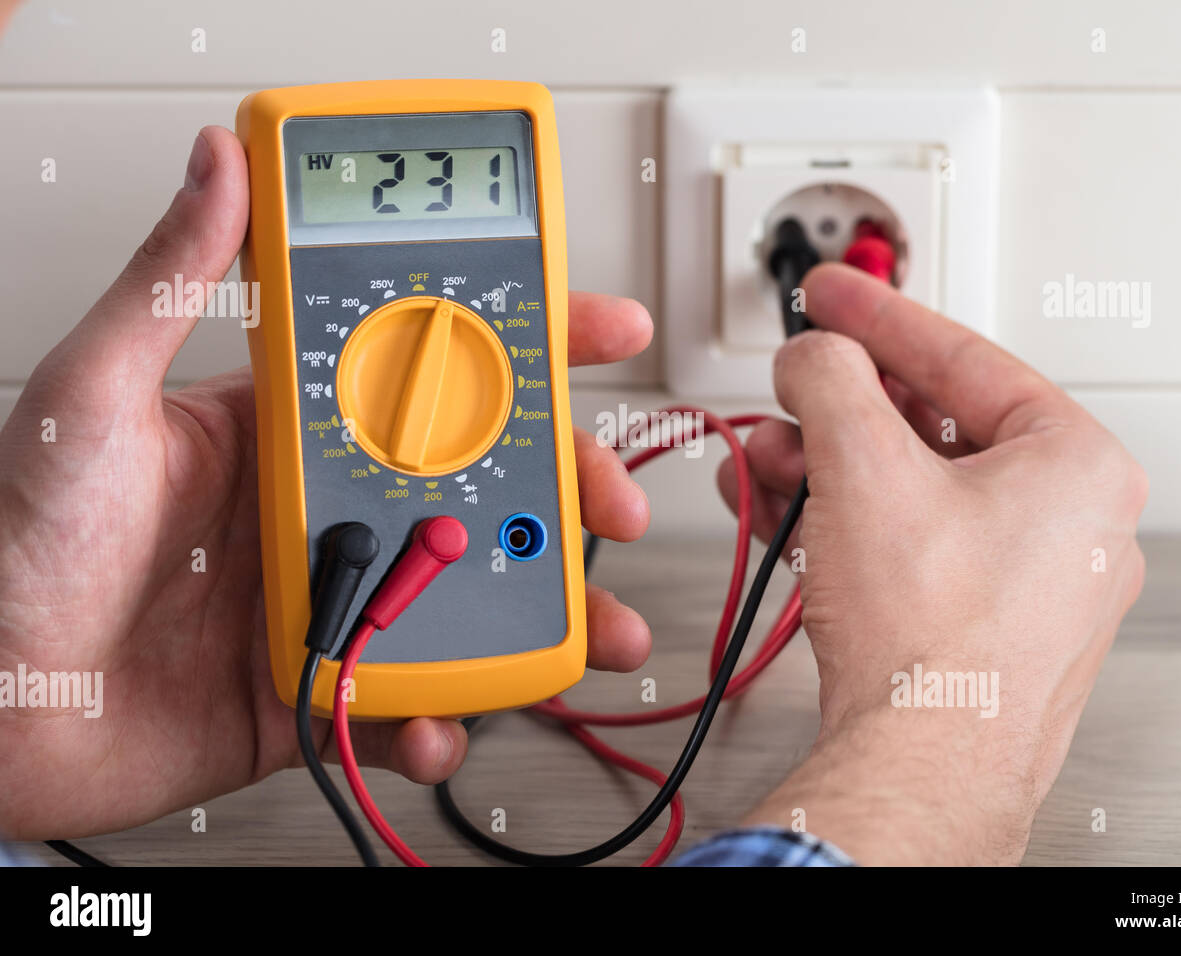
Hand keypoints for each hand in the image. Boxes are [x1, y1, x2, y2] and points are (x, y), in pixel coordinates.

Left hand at [0, 126, 653, 839]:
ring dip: (536, 615)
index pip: (423, 373)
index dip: (517, 347)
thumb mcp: (94, 392)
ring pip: (458, 597)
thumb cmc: (13, 542)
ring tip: (588, 633)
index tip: (593, 330)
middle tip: (609, 503)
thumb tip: (217, 168)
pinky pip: (399, 699)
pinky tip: (446, 719)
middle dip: (560, 493)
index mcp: (285, 429)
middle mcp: (318, 510)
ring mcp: (324, 599)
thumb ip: (168, 282)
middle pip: (471, 488)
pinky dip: (438, 718)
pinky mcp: (314, 685)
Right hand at [717, 263, 1146, 863]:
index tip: (830, 295)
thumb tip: (813, 357)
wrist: (918, 769)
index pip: (962, 356)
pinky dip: (844, 525)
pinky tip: (785, 520)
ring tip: (763, 469)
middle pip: (928, 428)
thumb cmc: (930, 640)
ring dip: (824, 472)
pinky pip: (908, 547)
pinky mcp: (982, 626)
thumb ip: (830, 377)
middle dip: (834, 414)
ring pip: (909, 492)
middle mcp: (1068, 524)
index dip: (877, 315)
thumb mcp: (862, 465)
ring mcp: (1028, 582)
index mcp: (1075, 463)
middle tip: (786, 396)